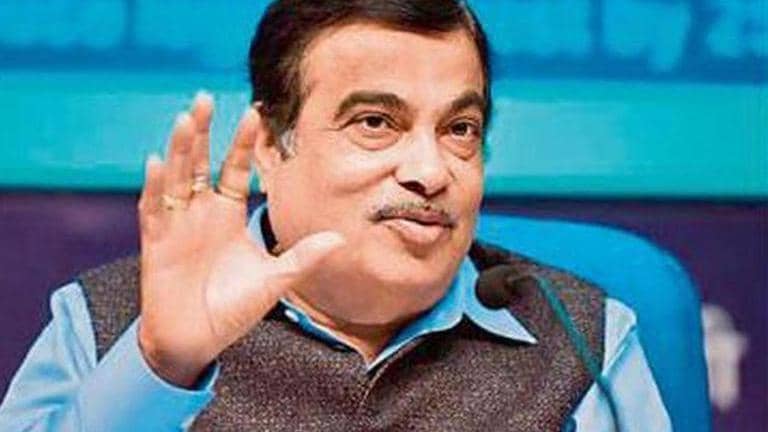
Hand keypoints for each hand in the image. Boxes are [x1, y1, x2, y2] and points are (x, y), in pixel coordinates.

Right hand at [136, 93, 343, 387]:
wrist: (195, 341)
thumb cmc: (232, 309)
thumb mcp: (273, 281)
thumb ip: (302, 258)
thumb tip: (339, 238)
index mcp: (228, 215)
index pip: (235, 169)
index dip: (242, 143)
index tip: (253, 111)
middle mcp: (201, 213)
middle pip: (200, 163)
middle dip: (202, 131)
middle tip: (204, 96)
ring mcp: (177, 225)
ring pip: (176, 178)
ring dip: (179, 149)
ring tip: (185, 118)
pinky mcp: (156, 243)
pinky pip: (153, 211)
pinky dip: (154, 187)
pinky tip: (156, 162)